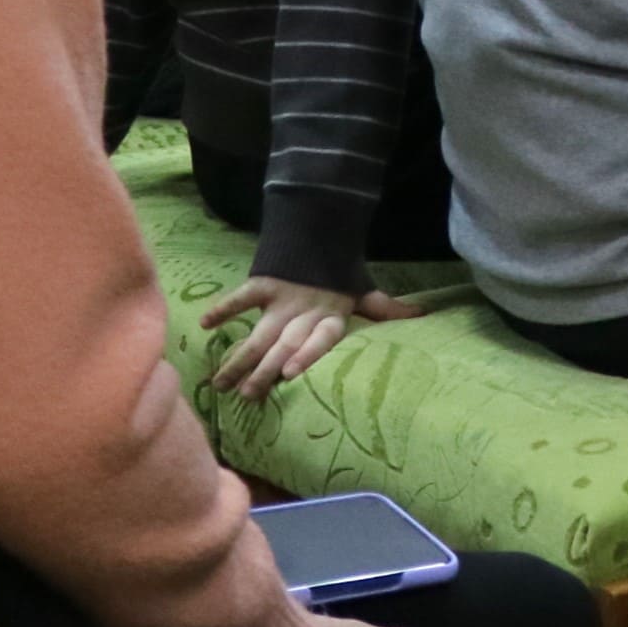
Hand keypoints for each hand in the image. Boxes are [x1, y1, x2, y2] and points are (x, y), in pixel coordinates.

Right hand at [203, 275, 417, 400]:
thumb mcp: (364, 291)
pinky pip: (241, 298)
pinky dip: (224, 308)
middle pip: (283, 343)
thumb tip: (424, 315)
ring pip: (258, 332)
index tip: (290, 375)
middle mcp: (305, 311)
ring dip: (239, 357)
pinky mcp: (263, 284)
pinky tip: (204, 325)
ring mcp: (282, 299)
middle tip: (247, 396)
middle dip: (264, 369)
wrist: (321, 230)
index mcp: (332, 315)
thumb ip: (387, 309)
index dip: (307, 354)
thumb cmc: (341, 273)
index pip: (321, 338)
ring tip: (219, 384)